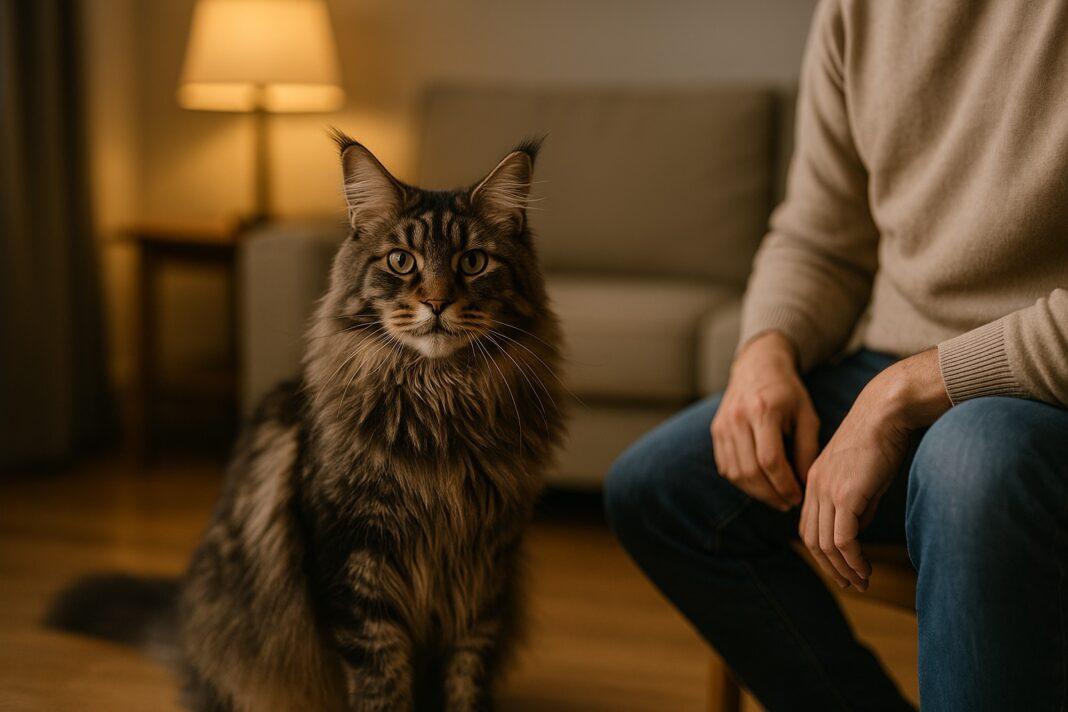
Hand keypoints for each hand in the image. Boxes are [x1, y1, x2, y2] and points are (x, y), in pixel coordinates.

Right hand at [711, 331, 820, 510]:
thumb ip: (807, 449)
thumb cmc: (788, 392)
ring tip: (776, 498)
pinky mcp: (716, 430)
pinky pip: (726, 466)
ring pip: (735, 472)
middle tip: (788, 504)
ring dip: (756, 492)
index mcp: (763, 410)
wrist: (758, 366)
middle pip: (750, 470)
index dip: (784, 485)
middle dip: (771, 494)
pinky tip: (760, 485)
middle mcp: (738, 417)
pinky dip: (742, 481)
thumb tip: (804, 484)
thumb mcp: (807, 415)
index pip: (770, 460)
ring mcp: (723, 424)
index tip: (798, 497)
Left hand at [800, 348, 950, 590]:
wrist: (886, 413)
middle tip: (851, 584)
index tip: (842, 569)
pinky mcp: (846, 494)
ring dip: (844, 568)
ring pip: (826, 544)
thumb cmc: (881, 440)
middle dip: (831, 568)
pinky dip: (853, 559)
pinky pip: (843, 538)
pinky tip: (865, 568)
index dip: (822, 553)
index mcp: (815, 481)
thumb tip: (856, 532)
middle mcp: (815, 487)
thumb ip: (856, 504)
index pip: (809, 526)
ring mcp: (828, 491)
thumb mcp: (862, 477)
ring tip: (862, 581)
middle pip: (813, 540)